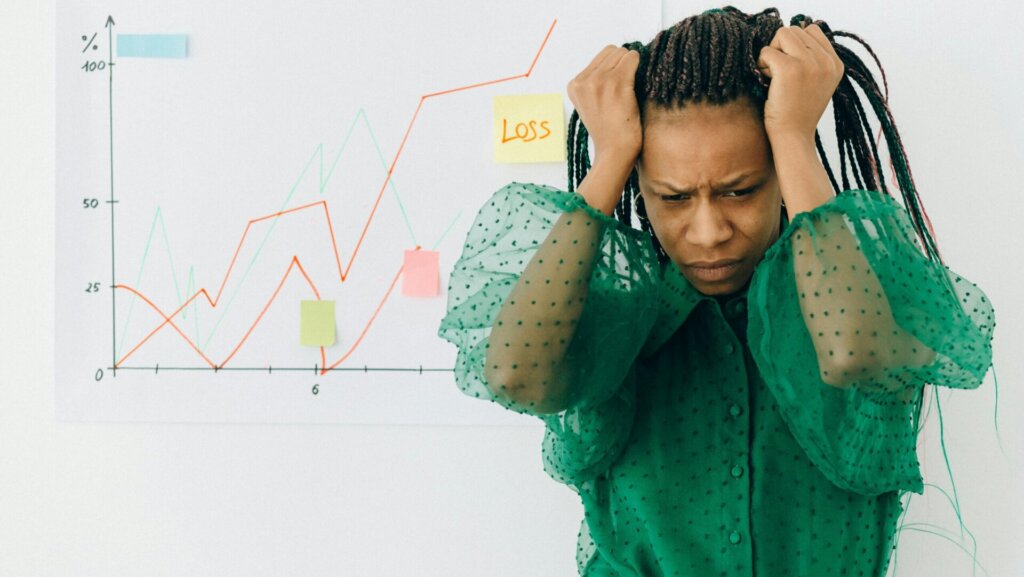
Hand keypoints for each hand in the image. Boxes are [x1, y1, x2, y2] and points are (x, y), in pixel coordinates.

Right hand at [566, 45, 641, 164]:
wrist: (614, 152)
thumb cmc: (609, 131)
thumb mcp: (591, 104)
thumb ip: (595, 83)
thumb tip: (618, 57)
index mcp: (574, 85)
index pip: (600, 56)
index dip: (614, 66)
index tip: (619, 84)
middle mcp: (584, 81)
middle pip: (612, 51)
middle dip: (623, 63)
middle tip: (627, 86)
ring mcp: (599, 81)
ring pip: (623, 52)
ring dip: (632, 66)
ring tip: (631, 89)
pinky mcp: (617, 84)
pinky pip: (633, 58)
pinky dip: (640, 67)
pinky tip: (638, 85)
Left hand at [756, 23, 843, 141]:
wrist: (794, 137)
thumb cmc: (798, 112)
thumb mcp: (817, 84)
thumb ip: (814, 60)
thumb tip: (794, 35)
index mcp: (836, 63)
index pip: (812, 30)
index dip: (794, 45)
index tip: (791, 67)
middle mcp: (826, 61)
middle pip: (795, 30)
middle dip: (781, 48)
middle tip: (779, 73)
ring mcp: (809, 63)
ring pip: (782, 34)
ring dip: (772, 52)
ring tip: (773, 76)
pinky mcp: (789, 69)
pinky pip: (767, 50)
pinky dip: (761, 64)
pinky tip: (766, 81)